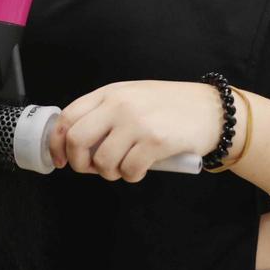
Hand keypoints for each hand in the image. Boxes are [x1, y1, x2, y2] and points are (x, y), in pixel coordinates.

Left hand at [48, 81, 227, 181]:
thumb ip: (105, 113)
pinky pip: (128, 170)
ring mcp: (137, 122)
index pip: (68, 117)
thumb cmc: (170, 107)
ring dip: (109, 173)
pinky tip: (141, 168)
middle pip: (77, 140)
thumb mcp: (132, 97)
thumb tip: (76, 143)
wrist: (212, 110)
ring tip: (123, 167)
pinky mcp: (155, 141)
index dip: (56, 143)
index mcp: (109, 93)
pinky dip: (131, 176)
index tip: (60, 160)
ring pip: (102, 161)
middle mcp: (119, 104)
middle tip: (91, 169)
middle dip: (79, 163)